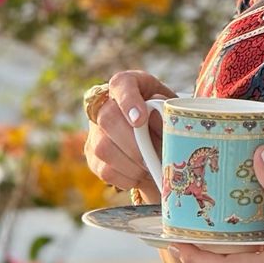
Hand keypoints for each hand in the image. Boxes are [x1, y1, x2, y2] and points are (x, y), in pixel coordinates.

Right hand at [83, 68, 178, 202]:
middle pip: (107, 119)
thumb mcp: (171, 108)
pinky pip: (104, 170)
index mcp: (127, 84)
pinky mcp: (92, 155)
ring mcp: (95, 131)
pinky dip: (126, 178)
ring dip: (131, 164)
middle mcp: (105, 104)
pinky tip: (140, 176)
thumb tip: (161, 122)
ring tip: (149, 169)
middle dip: (132, 143)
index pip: (121, 84)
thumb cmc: (164, 116)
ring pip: (103, 148)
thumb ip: (167, 112)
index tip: (140, 120)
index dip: (128, 102)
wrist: (155, 136)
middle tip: (151, 158)